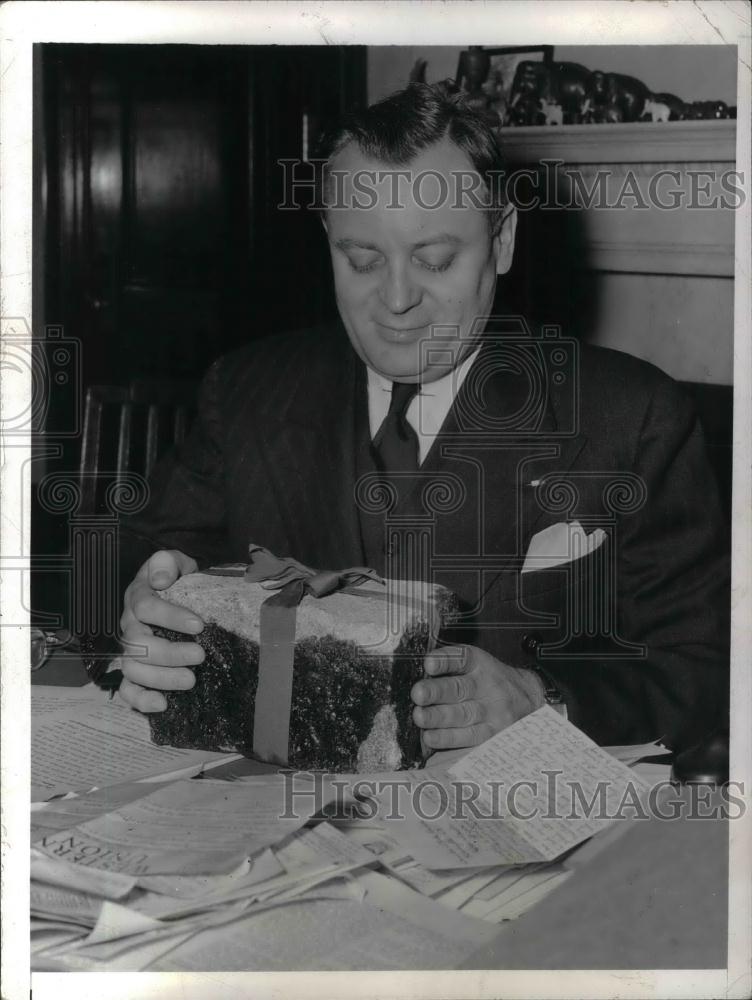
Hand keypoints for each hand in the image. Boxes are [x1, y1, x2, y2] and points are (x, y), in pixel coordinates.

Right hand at [117, 549, 204, 712]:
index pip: (146, 607)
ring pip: (133, 668)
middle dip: (170, 653)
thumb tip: (161, 578)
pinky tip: (163, 704)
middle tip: (200, 656)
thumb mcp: (174, 562)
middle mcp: (129, 624)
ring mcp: (129, 649)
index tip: (198, 625)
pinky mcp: (133, 670)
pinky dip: (141, 700)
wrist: (172, 592)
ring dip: (161, 678)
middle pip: (138, 644)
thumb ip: (167, 562)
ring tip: (191, 680)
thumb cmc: (175, 579)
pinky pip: (127, 689)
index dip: (170, 617)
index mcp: (138, 597)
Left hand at [411, 644, 545, 750]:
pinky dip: (448, 738)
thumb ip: (449, 668)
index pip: (462, 658)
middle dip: (436, 692)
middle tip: (418, 694)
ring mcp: (491, 711)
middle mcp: (486, 686)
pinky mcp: (493, 734)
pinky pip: (469, 737)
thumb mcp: (476, 664)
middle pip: (460, 689)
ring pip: (462, 715)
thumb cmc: (491, 680)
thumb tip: (416, 678)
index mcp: (479, 664)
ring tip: (419, 717)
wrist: (529, 698)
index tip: (428, 663)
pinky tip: (431, 737)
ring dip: (438, 717)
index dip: (445, 661)